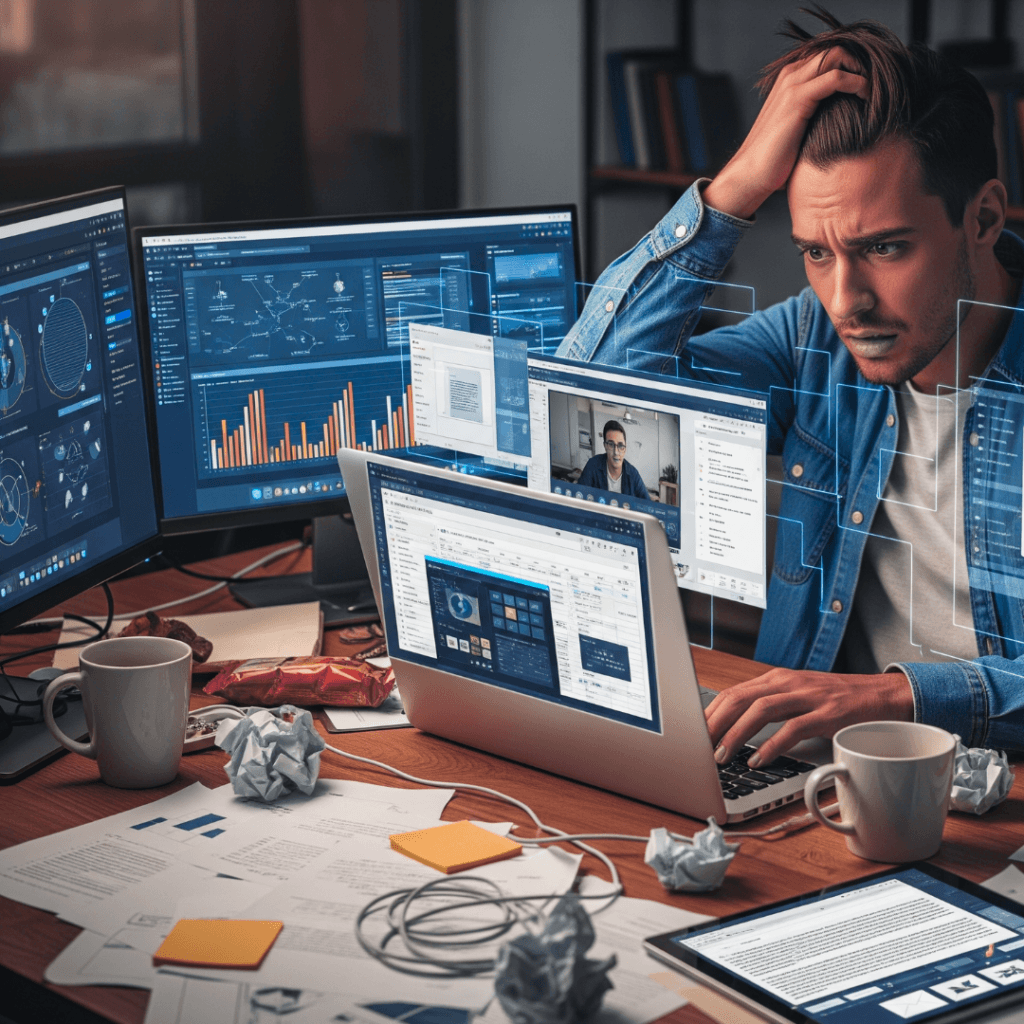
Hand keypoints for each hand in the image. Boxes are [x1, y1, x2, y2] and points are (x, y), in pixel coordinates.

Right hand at [703, 49, 867, 220]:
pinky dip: (857, 83)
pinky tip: (865, 98)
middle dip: (859, 63)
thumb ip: (814, 113)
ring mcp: (792, 85)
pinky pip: (836, 77)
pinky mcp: (798, 99)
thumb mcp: (797, 129)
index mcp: (790, 80)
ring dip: (860, 69)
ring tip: (872, 91)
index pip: (827, 56)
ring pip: (837, 56)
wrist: (751, 174)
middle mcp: (790, 76)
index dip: (851, 65)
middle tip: (874, 85)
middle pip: (834, 49)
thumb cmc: (774, 159)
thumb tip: (842, 117)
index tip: (868, 85)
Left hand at [704, 667, 914, 767]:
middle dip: (713, 723)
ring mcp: (808, 697)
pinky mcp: (828, 714)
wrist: (884, 694)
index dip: (709, 713)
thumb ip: (770, 707)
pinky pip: (793, 728)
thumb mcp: (798, 697)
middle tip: (698, 747)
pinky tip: (759, 760)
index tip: (693, 733)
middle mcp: (788, 683)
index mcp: (776, 679)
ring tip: (721, 755)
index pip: (732, 692)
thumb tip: (736, 730)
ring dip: (736, 734)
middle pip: (739, 698)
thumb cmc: (837, 700)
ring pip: (760, 710)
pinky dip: (772, 745)